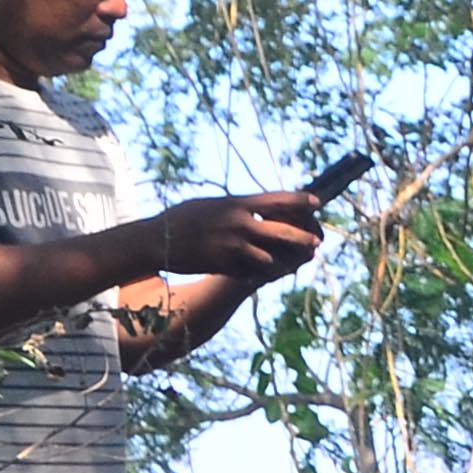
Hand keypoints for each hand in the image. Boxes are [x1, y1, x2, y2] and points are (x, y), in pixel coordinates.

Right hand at [158, 191, 324, 282]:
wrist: (155, 239)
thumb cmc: (181, 218)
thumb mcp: (212, 204)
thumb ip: (237, 205)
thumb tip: (259, 204)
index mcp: (237, 203)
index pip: (278, 199)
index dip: (301, 201)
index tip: (317, 203)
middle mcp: (239, 223)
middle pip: (283, 231)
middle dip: (303, 237)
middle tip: (317, 242)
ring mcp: (232, 246)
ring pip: (271, 257)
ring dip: (285, 260)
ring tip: (296, 261)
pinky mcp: (223, 265)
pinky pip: (252, 272)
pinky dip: (262, 273)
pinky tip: (268, 273)